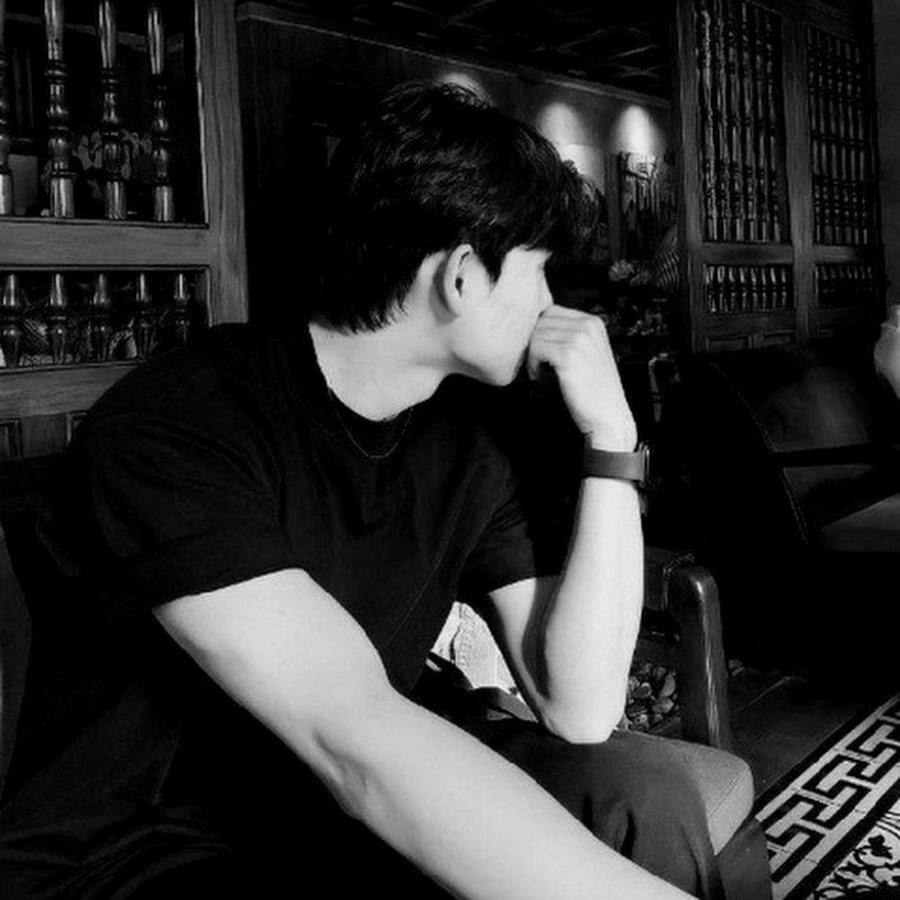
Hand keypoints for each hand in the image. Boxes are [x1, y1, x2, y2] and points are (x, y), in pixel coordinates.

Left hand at [527, 305, 636, 450]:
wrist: (608, 415)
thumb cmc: (595, 389)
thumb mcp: (588, 352)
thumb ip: (571, 335)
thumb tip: (538, 326)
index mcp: (594, 322)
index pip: (552, 312)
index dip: (541, 331)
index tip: (542, 350)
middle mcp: (588, 326)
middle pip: (542, 321)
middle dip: (535, 342)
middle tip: (538, 363)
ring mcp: (579, 339)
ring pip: (536, 334)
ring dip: (532, 354)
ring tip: (540, 371)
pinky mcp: (569, 355)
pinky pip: (536, 348)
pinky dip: (533, 364)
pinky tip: (540, 376)